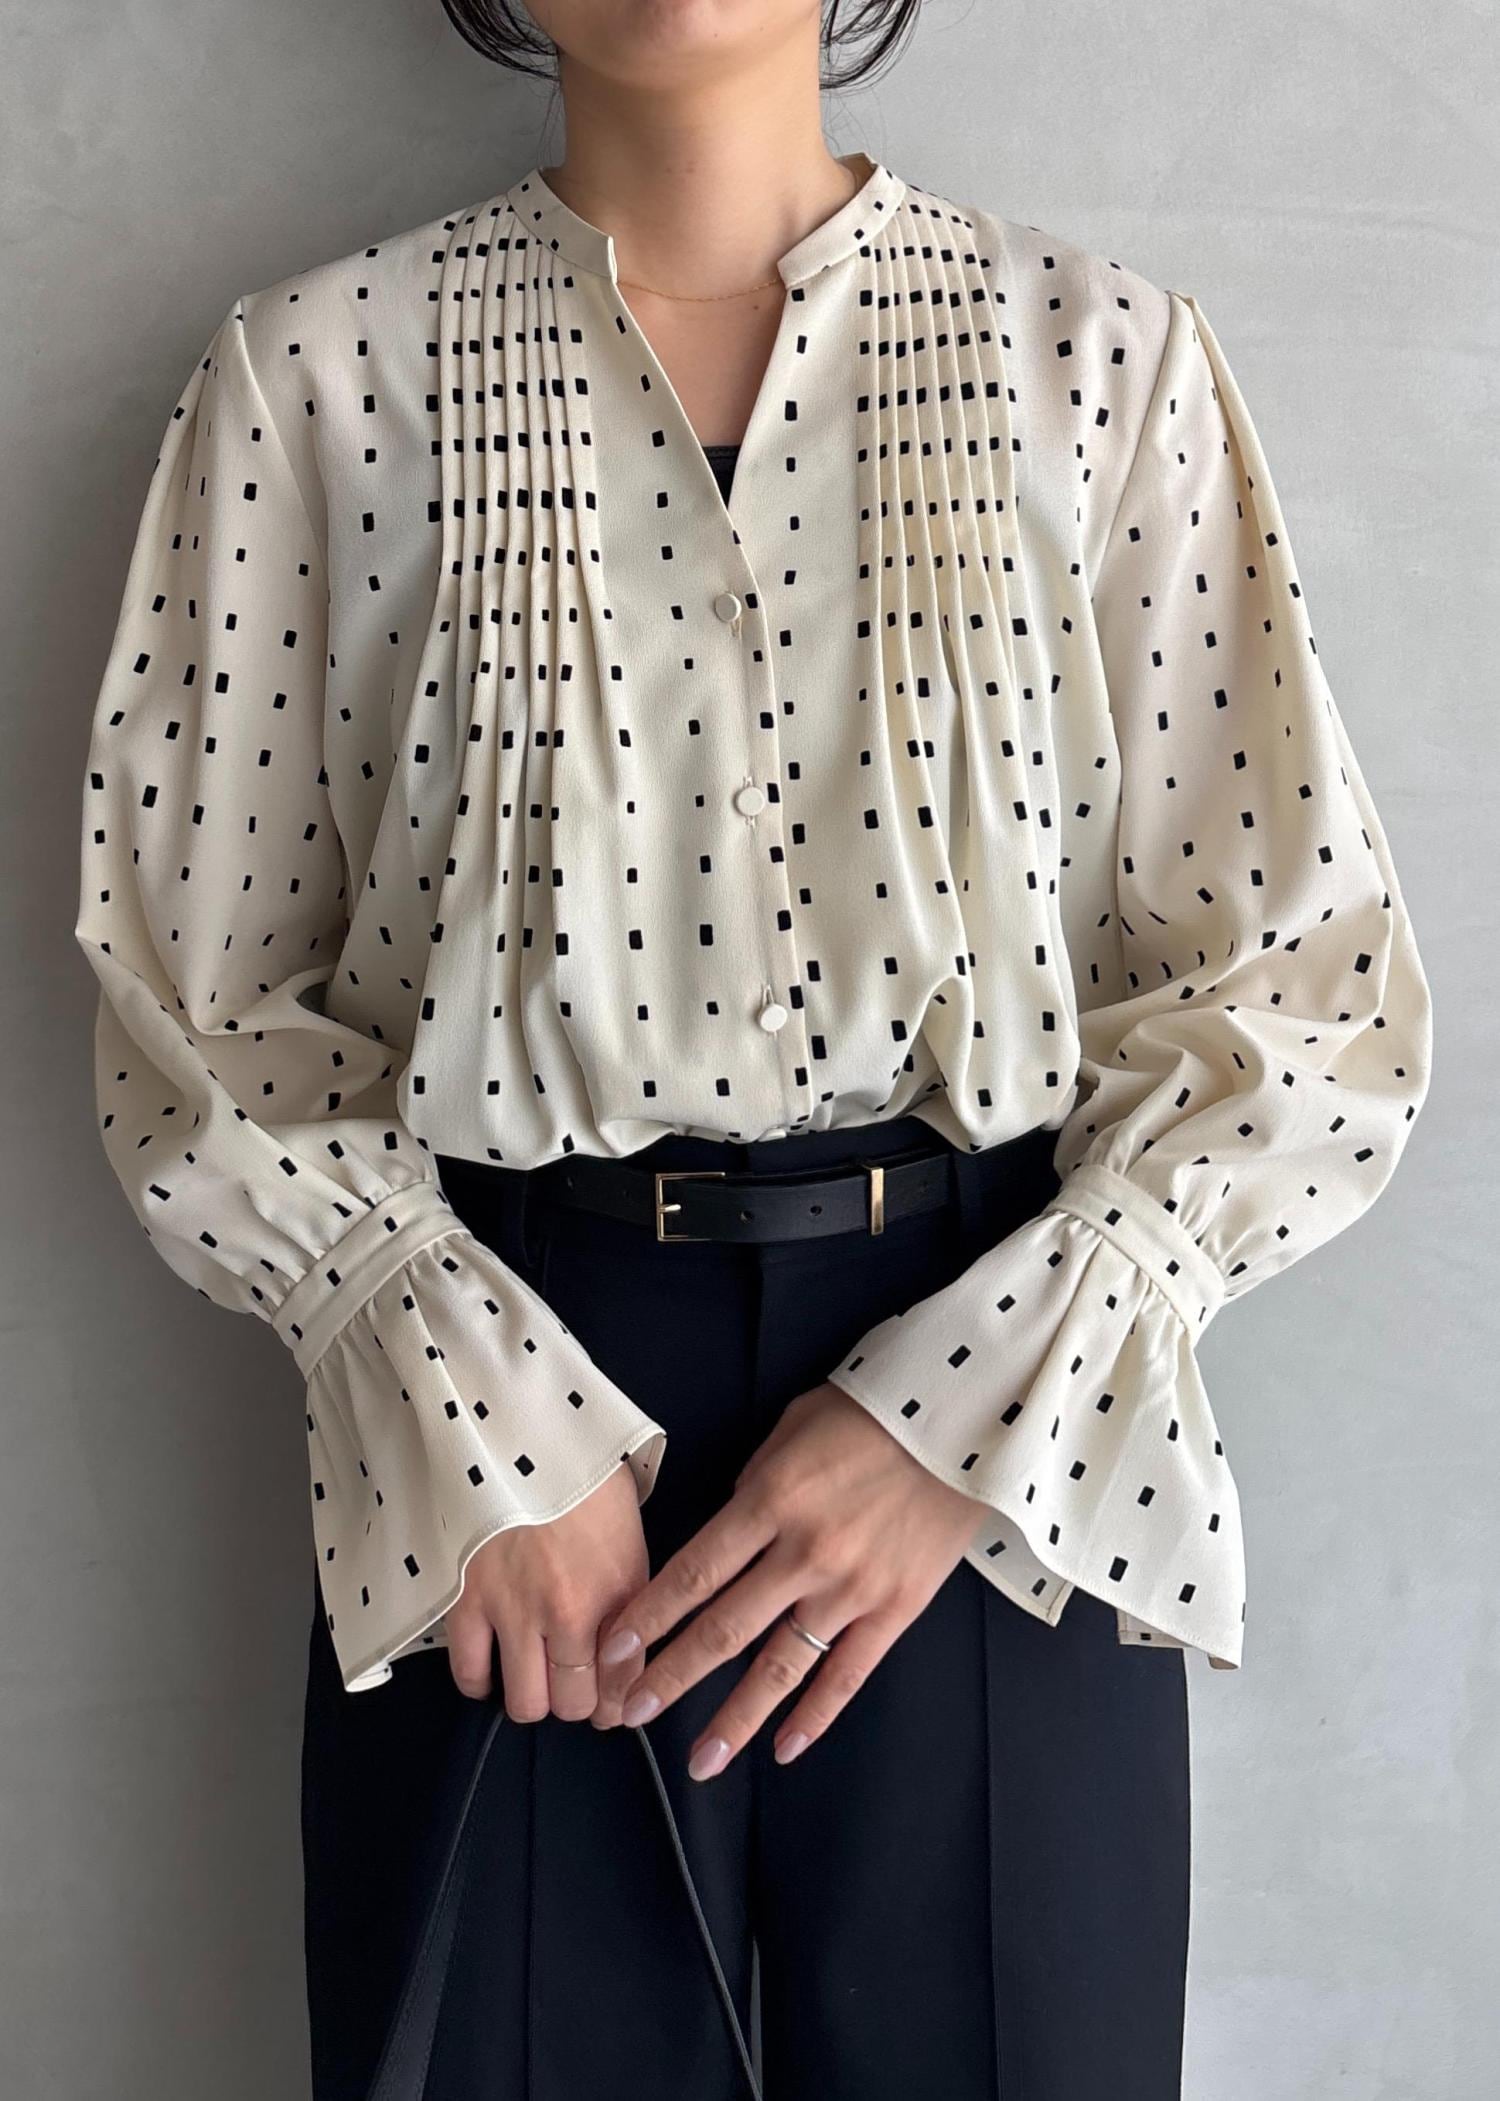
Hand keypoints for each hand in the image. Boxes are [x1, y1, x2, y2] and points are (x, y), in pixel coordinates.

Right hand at [444, 1459, 647, 1720]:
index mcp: (622, 1589)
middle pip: (575, 1704)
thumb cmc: (580, 1466)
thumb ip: (630, 1584)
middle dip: (576, 1701)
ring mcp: (516, 1611)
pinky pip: (470, 1674)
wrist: (516, 1426)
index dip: (620, 1703)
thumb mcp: (628, 1523)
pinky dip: (480, 1680)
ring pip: (526, 1704)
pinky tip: (489, 1664)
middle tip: (569, 1681)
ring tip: (530, 1673)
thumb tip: (629, 1633)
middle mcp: (573, 1613)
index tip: (612, 1701)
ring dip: (531, 1696)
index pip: (628, 1683)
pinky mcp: (467, 1601)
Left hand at [593, 1383, 989, 1777]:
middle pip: (724, 1629)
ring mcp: (853, 1587)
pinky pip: (848, 1674)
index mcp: (772, 1500)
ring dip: (734, 1718)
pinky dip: (815, 1716)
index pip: (694, 1572)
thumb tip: (728, 1531)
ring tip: (700, 1762)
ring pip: (781, 1667)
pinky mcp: (897, 1608)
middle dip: (671, 1677)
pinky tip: (783, 1748)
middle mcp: (806, 1552)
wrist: (964, 1422)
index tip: (614, 1650)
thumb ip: (755, 1486)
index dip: (650, 1616)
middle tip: (630, 1713)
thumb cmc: (873, 1413)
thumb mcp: (793, 1428)